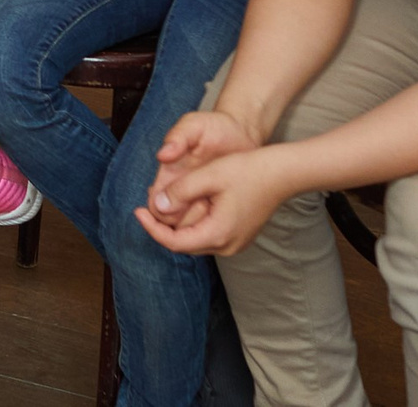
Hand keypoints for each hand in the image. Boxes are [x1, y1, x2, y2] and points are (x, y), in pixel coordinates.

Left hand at [134, 142, 290, 256]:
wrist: (281, 173)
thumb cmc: (247, 171)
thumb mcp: (208, 176)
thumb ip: (180, 192)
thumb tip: (157, 206)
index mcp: (218, 234)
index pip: (174, 242)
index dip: (152, 228)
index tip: (136, 211)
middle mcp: (227, 246)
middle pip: (183, 244)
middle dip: (162, 226)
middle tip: (145, 206)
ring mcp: (235, 243)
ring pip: (195, 240)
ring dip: (177, 225)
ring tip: (161, 204)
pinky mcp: (238, 236)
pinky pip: (207, 234)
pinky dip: (192, 223)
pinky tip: (183, 205)